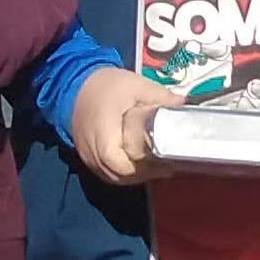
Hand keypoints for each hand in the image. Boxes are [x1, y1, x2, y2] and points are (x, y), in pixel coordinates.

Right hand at [67, 65, 176, 185]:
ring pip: (112, 177)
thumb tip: (183, 104)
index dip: (143, 169)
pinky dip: (122, 172)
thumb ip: (159, 96)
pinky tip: (138, 165)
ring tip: (155, 166)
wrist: (77, 83)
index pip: (120, 164)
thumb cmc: (107, 85)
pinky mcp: (87, 155)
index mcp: (104, 133)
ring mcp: (87, 155)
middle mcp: (92, 149)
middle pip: (118, 175)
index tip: (164, 163)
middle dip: (143, 174)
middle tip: (165, 165)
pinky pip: (106, 172)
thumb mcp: (136, 85)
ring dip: (133, 175)